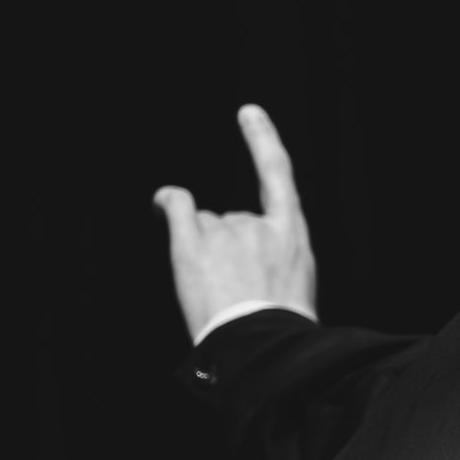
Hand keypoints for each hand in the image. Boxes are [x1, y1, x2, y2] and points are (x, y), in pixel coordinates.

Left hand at [153, 105, 315, 340]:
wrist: (264, 346)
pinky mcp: (192, 244)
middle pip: (233, 220)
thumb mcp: (296, 288)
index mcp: (292, 237)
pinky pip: (178, 207)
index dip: (261, 140)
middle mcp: (258, 224)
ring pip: (206, 228)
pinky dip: (169, 202)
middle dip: (229, 250)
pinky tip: (162, 202)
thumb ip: (275, 259)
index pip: (278, 175)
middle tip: (236, 292)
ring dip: (206, 252)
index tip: (248, 113)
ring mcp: (225, 232)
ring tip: (216, 291)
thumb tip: (242, 252)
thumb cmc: (280, 327)